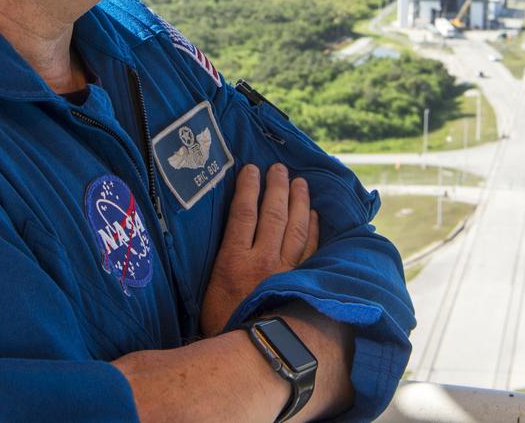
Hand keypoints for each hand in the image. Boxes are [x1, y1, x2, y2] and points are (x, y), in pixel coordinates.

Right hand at [199, 163, 319, 335]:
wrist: (250, 356)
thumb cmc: (222, 325)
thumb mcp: (209, 290)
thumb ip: (220, 260)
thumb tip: (226, 235)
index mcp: (234, 261)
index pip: (243, 213)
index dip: (247, 188)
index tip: (251, 169)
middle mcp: (263, 260)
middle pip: (273, 214)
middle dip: (276, 187)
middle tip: (279, 168)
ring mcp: (286, 271)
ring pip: (296, 227)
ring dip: (298, 202)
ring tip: (300, 183)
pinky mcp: (301, 282)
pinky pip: (311, 249)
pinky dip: (314, 229)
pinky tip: (315, 215)